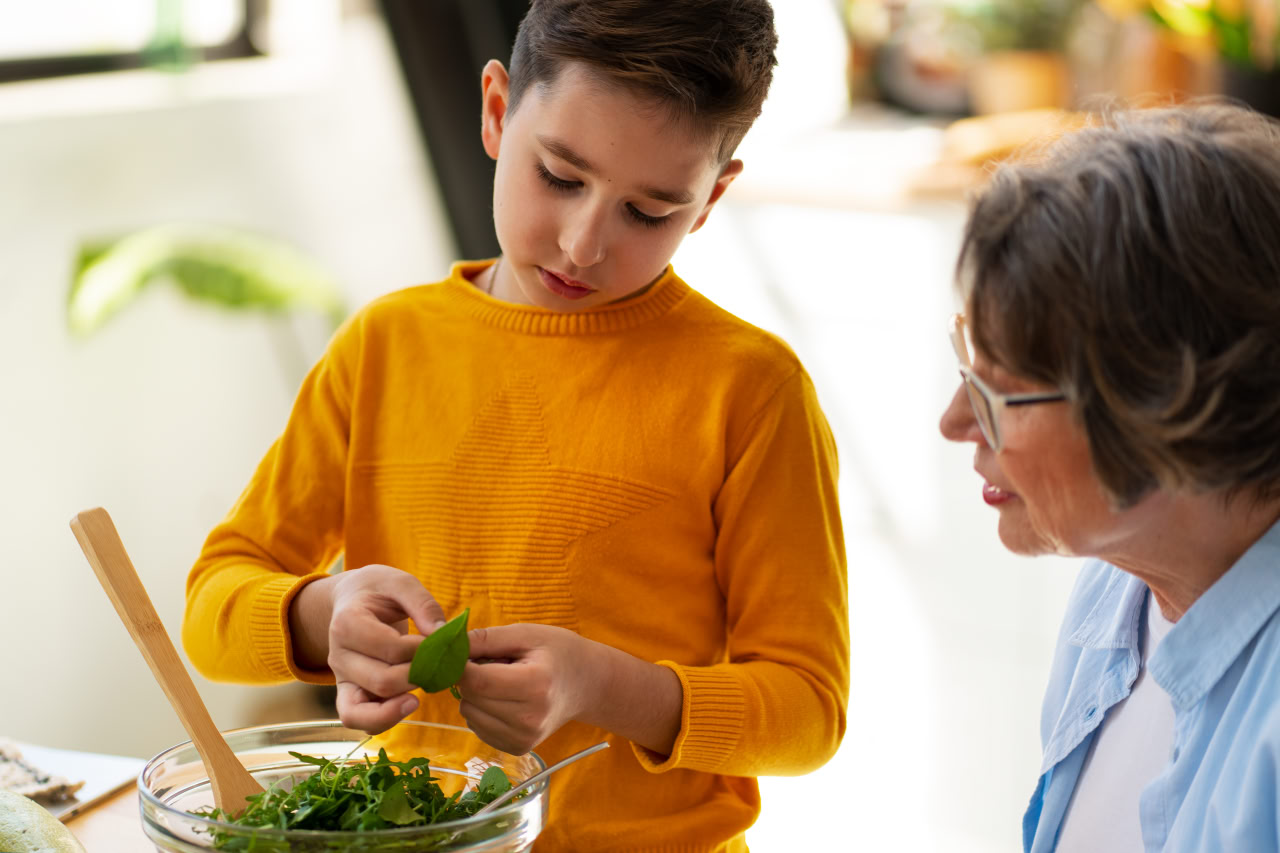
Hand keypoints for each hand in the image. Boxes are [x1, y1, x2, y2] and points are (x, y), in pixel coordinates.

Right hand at [289, 565, 444, 734]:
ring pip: (362, 712)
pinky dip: (383, 719)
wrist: (351, 597)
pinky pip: (357, 720)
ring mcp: (341, 677)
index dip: (423, 650)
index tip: (440, 640)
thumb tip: (443, 634)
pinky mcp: (347, 693)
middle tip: (439, 663)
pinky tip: (410, 702)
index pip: (391, 648)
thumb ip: (423, 604)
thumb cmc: (378, 590)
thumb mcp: (401, 582)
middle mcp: (338, 654)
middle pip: (382, 680)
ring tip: (424, 687)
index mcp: (347, 622)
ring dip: (400, 704)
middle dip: (419, 675)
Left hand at [455, 624, 602, 754]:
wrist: (588, 684)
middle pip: (470, 698)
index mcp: (535, 686)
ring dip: (475, 695)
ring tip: (504, 681)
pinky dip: (482, 710)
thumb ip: (486, 638)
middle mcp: (529, 719)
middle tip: (494, 663)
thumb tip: (447, 646)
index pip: (476, 681)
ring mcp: (524, 738)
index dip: (460, 665)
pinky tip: (505, 698)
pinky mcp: (517, 748)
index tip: (462, 652)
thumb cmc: (558, 652)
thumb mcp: (527, 634)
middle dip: (469, 677)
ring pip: (469, 714)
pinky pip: (477, 727)